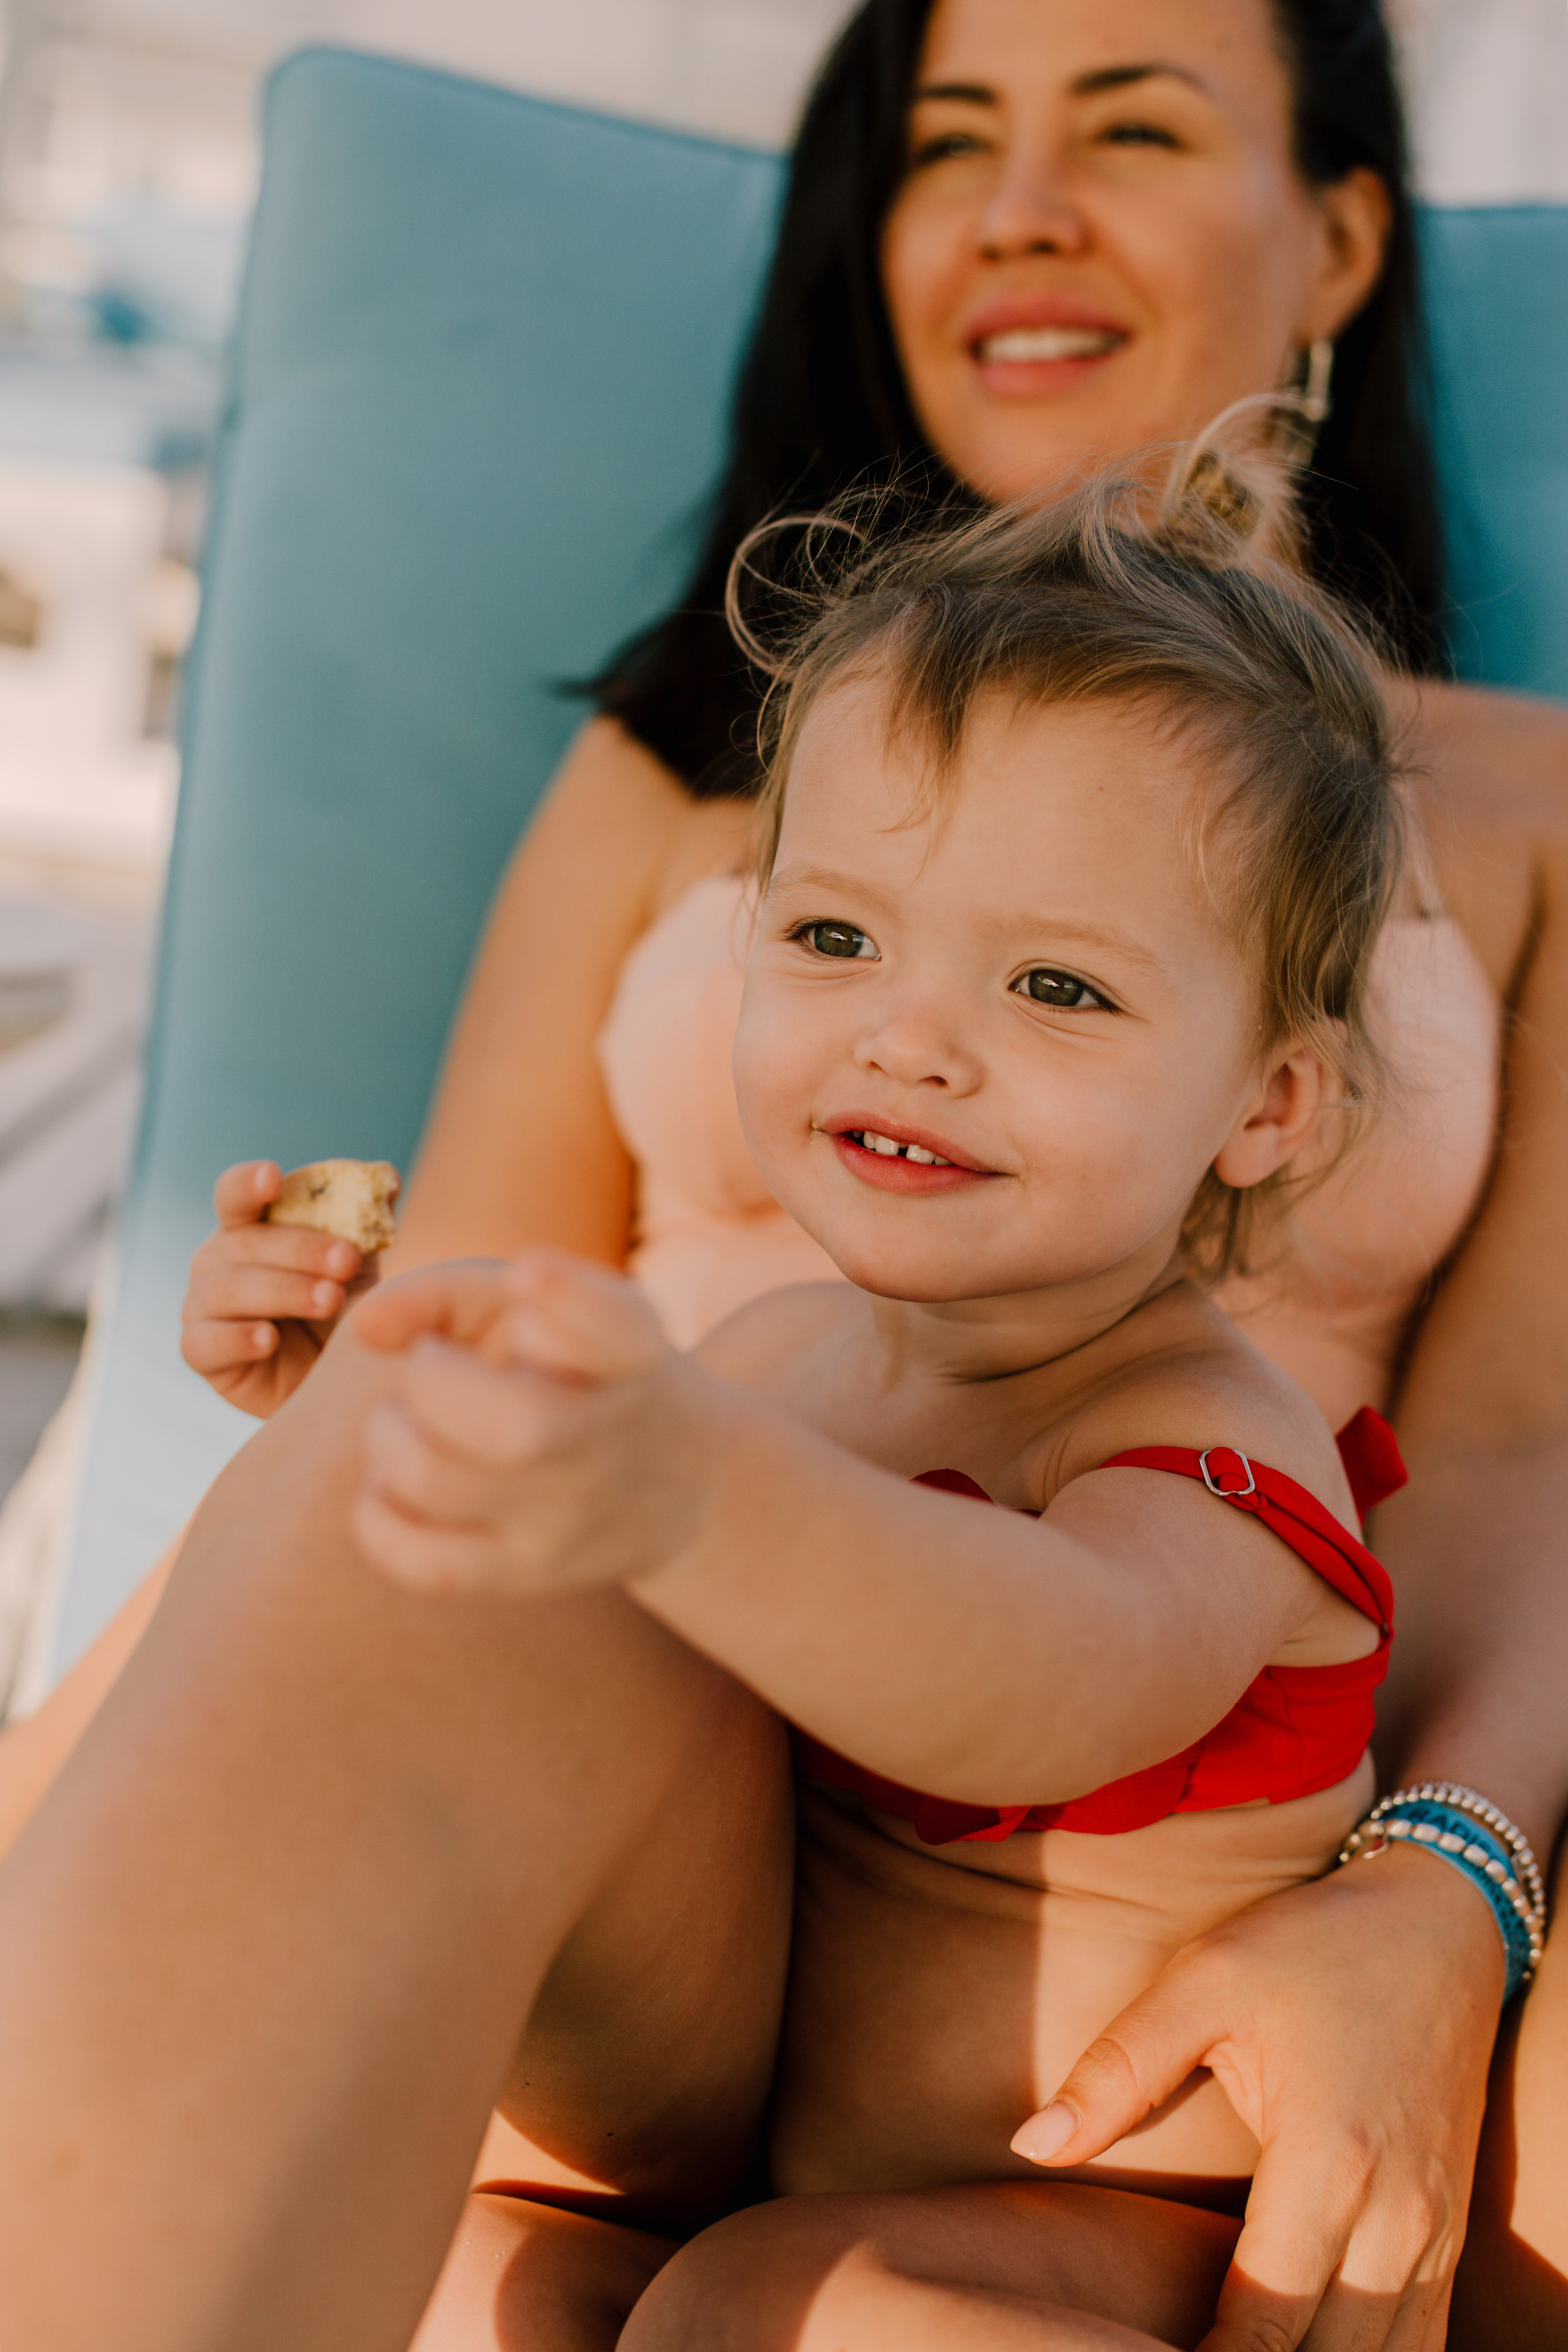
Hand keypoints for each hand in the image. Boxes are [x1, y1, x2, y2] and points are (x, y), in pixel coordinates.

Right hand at [182, 1161, 390, 1416]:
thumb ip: (368, 1221)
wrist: (335, 1382)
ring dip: (283, 1290)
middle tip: (347, 1262)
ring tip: (329, 1300)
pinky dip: (237, 1338)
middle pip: (246, 1242)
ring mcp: (202, 1305)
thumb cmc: (340, 1313)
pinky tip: (269, 1340)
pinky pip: (203, 1342)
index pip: (235, 1195)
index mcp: (250, 1228)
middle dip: (301, 1249)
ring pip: (227, 1289)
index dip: (248, 1183)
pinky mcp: (201, 1352)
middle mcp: (218, 1260)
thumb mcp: (358, 1266)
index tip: (273, 1178)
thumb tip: (389, 1178)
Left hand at [349, 1250, 713, 1595]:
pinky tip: (394, 1486)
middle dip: (433, 1381)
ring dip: (390, 1439)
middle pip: (515, 1424)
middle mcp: (608, 1440)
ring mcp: (568, 1518)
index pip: (618, 1328)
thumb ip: (449, 1292)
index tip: (528, 1273)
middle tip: (432, 1366)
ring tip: (406, 1423)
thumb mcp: (545, 1310)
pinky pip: (422, 1562)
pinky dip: (377, 1516)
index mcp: (633, 1356)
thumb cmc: (580, 1369)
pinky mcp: (527, 1573)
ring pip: (441, 1481)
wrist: (679, 1485)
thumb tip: (364, 1327)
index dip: (569, 1298)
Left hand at [1011, 1842, 1503, 2349]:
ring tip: (1226, 2351)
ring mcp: (1435, 2233)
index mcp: (1327, 2163)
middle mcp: (1396, 2218)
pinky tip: (1305, 2347)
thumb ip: (1119, 2068)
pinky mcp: (1450, 2231)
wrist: (1441, 1920)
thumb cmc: (1314, 1945)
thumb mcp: (1206, 1980)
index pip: (1263, 2328)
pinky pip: (1422, 2339)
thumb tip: (1032, 2143)